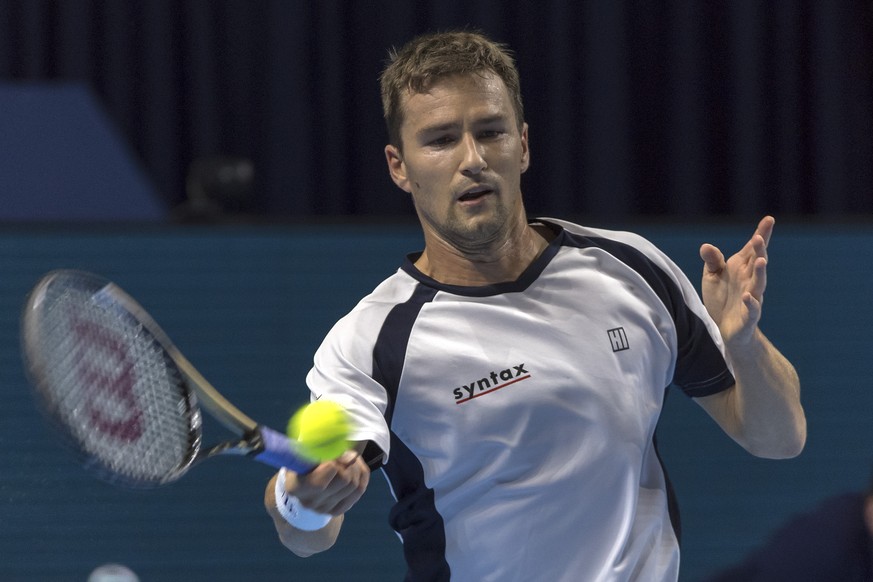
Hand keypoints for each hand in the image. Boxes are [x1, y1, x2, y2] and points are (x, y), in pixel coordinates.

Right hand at [281, 450, 369, 515]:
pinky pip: (359, 490)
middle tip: (347, 452)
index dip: (333, 464)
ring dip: (355, 467)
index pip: (320, 482)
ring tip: (348, 458)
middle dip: (349, 463)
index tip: (336, 451)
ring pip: (354, 485)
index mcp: (295, 487)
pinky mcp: (337, 510)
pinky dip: (361, 475)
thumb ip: (314, 448)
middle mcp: (309, 502)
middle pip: (343, 480)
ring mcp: (324, 509)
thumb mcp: (303, 452)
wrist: (303, 481)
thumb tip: (333, 443)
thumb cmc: (303, 462)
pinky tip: (354, 467)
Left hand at [699, 216, 773, 346]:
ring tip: (761, 261)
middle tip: (759, 238)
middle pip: (758, 263)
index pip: (753, 249)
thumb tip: (705, 246)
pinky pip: (752, 309)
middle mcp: (749, 281)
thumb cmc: (721, 299)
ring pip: (759, 284)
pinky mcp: (748, 316)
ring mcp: (751, 298)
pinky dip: (750, 302)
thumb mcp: (712, 276)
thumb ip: (712, 261)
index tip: (769, 219)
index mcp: (742, 268)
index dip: (762, 234)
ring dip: (760, 272)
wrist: (724, 330)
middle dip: (760, 250)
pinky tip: (747, 296)